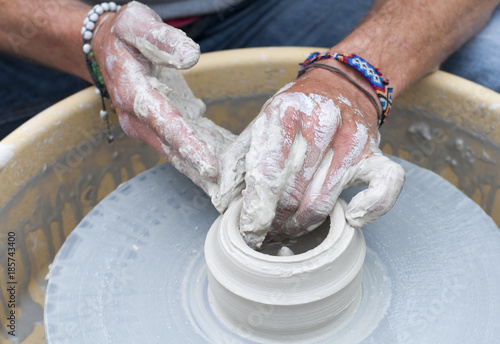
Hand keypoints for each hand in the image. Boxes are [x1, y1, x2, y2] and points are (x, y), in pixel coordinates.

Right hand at [92, 2, 234, 194]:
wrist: (107, 50)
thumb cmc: (123, 36)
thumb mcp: (136, 24)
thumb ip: (161, 39)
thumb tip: (191, 56)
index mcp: (133, 92)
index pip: (165, 122)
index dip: (188, 144)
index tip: (209, 165)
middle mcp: (137, 118)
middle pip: (172, 149)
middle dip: (198, 172)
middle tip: (226, 193)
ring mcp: (147, 128)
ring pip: (176, 155)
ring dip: (199, 173)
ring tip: (227, 191)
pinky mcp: (158, 130)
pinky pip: (180, 148)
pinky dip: (199, 160)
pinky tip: (223, 173)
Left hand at [216, 62, 404, 248]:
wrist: (341, 85)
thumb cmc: (296, 111)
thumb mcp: (260, 123)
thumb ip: (238, 159)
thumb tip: (223, 199)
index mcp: (286, 110)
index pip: (267, 173)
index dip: (257, 210)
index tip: (250, 231)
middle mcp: (322, 120)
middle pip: (293, 192)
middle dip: (276, 221)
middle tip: (266, 233)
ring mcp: (352, 137)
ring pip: (324, 200)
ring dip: (303, 225)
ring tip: (288, 230)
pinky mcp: (376, 151)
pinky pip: (384, 188)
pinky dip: (370, 209)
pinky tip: (350, 218)